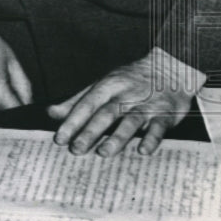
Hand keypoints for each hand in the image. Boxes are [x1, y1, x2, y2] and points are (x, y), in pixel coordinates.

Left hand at [47, 48, 205, 156]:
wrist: (169, 67)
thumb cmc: (128, 81)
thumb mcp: (101, 85)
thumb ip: (77, 100)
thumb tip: (51, 113)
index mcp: (107, 86)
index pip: (86, 104)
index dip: (72, 121)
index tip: (59, 139)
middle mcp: (125, 95)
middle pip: (106, 114)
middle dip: (90, 132)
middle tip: (76, 150)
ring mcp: (146, 104)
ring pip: (131, 120)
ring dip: (117, 137)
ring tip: (103, 153)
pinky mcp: (166, 114)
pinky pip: (159, 127)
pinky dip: (152, 138)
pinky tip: (143, 150)